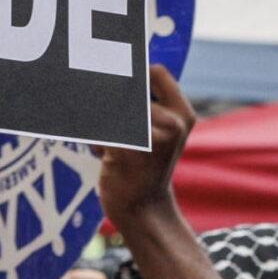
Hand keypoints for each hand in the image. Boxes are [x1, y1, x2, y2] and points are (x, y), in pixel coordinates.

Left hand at [96, 64, 194, 228]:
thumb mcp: (156, 132)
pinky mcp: (127, 151)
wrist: (143, 207)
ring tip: (109, 145)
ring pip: (108, 111)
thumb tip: (111, 70)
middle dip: (108, 106)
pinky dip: (95, 142)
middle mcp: (172, 123)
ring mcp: (152, 137)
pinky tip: (104, 156)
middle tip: (110, 126)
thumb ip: (145, 104)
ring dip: (101, 127)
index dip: (131, 73)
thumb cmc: (144, 165)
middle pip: (125, 91)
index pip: (155, 72)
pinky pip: (97, 132)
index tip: (114, 81)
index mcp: (183, 114)